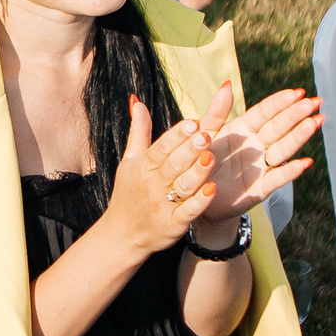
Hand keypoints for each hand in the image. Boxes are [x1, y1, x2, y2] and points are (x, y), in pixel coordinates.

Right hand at [99, 97, 218, 253]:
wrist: (122, 235)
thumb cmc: (128, 194)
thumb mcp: (130, 161)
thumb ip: (139, 131)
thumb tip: (136, 100)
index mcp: (142, 167)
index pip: (160, 148)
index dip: (176, 135)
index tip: (193, 122)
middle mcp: (151, 185)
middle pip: (172, 164)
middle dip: (189, 149)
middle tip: (205, 134)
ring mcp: (162, 206)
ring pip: (182, 186)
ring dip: (197, 172)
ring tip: (210, 157)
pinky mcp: (173, 224)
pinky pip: (187, 212)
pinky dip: (199, 201)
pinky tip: (212, 189)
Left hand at [189, 80, 321, 225]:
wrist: (194, 195)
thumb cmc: (199, 160)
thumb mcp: (205, 133)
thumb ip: (216, 111)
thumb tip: (227, 84)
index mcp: (243, 129)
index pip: (265, 112)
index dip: (280, 102)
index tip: (297, 92)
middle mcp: (256, 145)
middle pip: (279, 127)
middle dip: (296, 114)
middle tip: (314, 102)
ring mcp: (260, 166)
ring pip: (283, 149)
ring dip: (299, 136)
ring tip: (315, 122)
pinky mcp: (260, 188)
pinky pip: (276, 178)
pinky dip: (290, 172)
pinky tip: (304, 162)